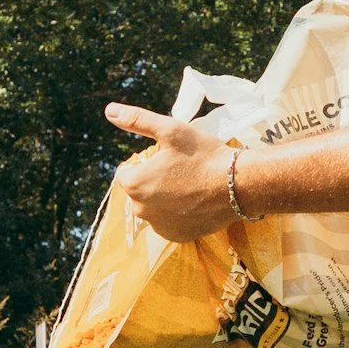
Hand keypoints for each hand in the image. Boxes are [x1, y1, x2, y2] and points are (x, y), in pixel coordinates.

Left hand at [107, 104, 238, 242]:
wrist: (239, 185)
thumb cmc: (202, 155)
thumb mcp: (170, 130)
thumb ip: (137, 120)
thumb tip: (110, 111)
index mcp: (134, 185)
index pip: (126, 173)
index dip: (146, 163)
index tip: (168, 159)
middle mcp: (141, 211)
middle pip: (140, 191)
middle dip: (154, 181)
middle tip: (182, 171)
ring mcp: (160, 227)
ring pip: (155, 207)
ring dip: (165, 199)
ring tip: (190, 186)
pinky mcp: (177, 237)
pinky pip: (170, 222)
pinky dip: (178, 214)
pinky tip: (195, 202)